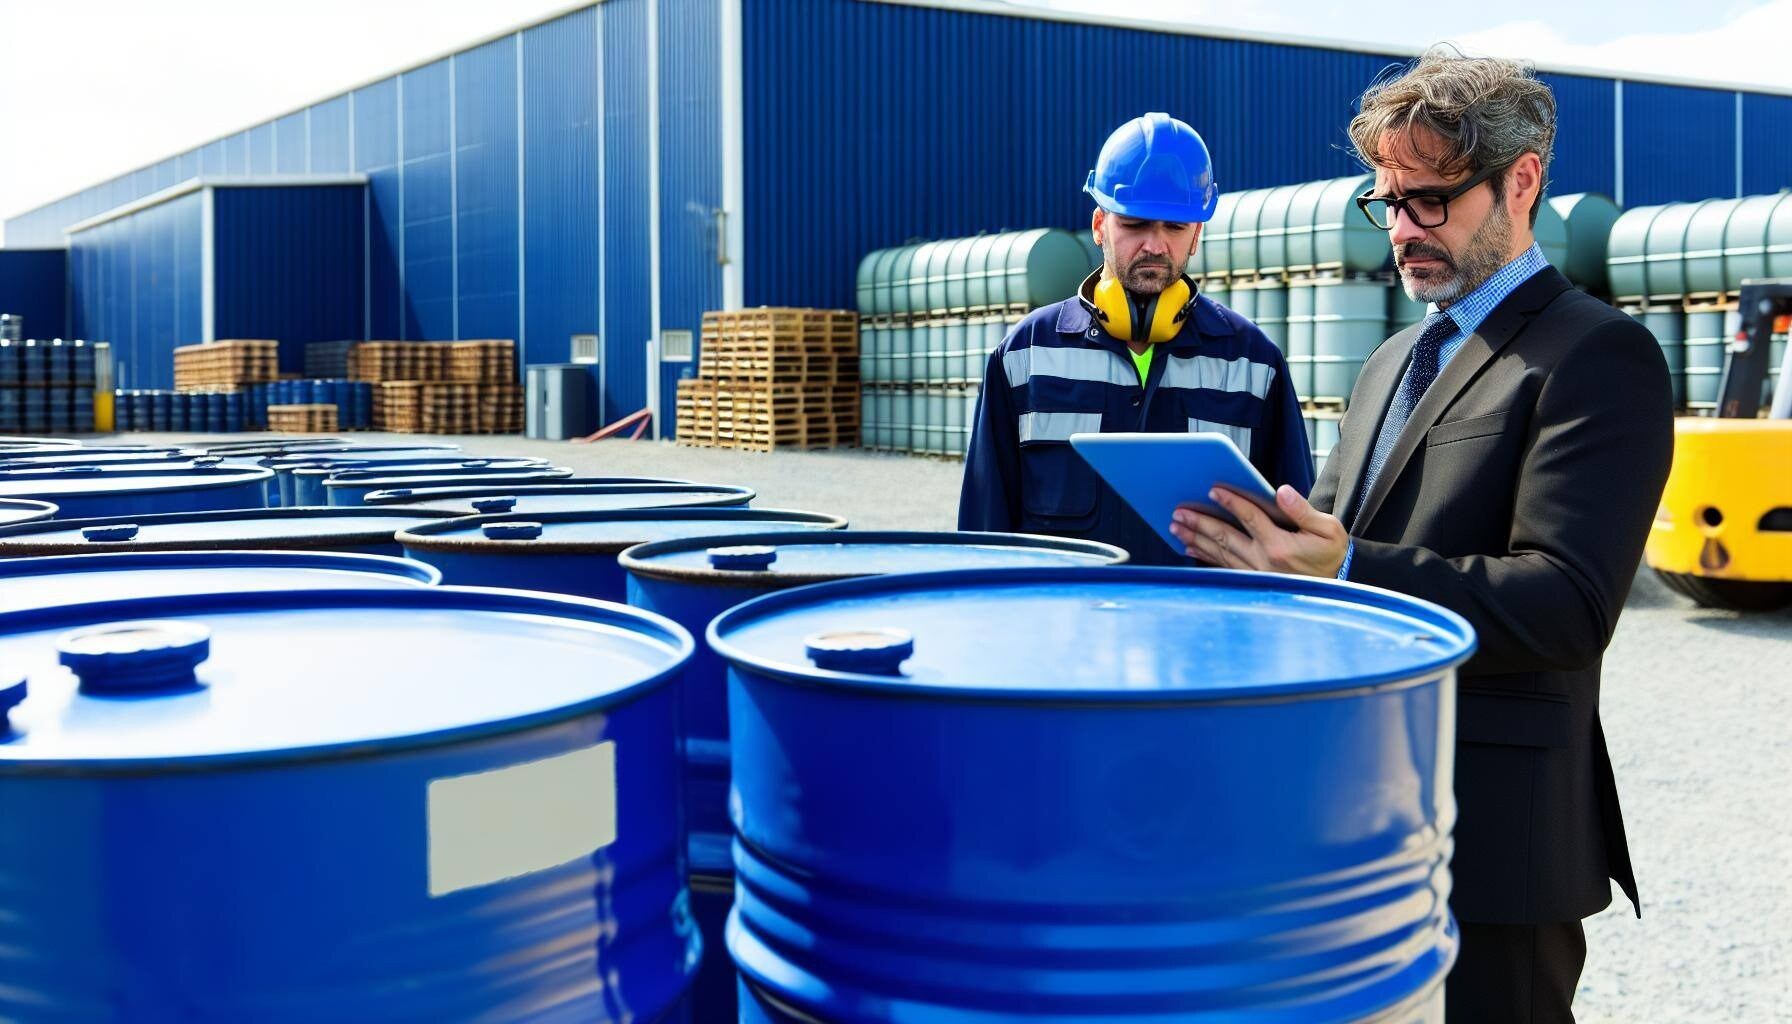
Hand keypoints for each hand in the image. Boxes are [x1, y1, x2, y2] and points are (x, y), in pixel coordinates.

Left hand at [1168, 485, 1349, 577]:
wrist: (1337, 585)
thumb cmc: (1331, 555)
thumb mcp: (1328, 530)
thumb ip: (1302, 510)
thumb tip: (1281, 492)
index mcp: (1280, 546)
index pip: (1250, 517)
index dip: (1231, 502)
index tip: (1213, 490)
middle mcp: (1263, 561)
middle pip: (1225, 536)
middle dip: (1200, 522)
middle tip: (1179, 511)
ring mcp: (1255, 573)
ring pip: (1219, 553)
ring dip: (1196, 539)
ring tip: (1177, 526)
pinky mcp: (1252, 581)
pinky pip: (1222, 567)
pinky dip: (1204, 557)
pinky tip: (1190, 549)